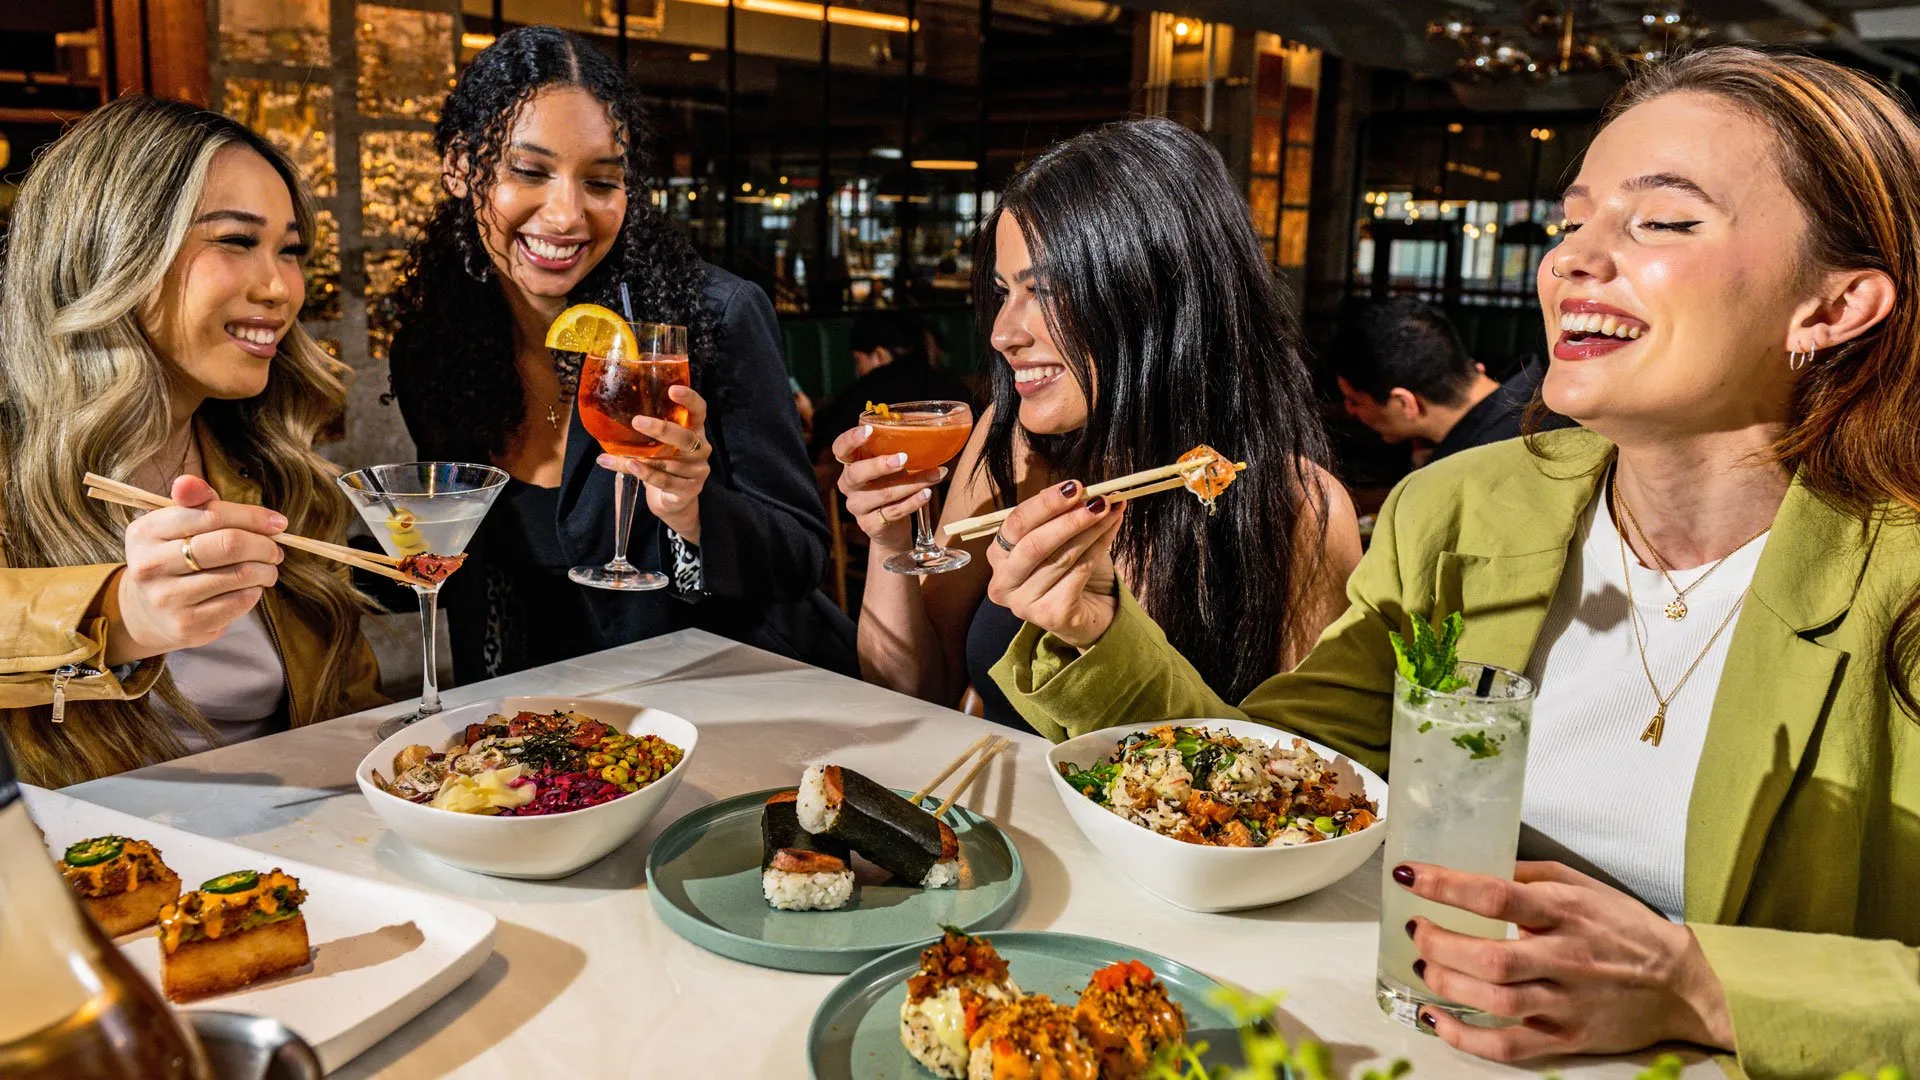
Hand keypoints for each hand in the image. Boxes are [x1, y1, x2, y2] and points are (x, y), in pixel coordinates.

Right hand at [110, 475, 285, 663]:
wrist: (146, 612)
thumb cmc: (173, 557)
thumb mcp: (176, 525)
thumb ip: (193, 502)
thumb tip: (190, 481)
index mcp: (146, 532)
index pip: (211, 514)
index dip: (253, 516)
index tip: (278, 523)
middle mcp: (150, 565)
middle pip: (229, 544)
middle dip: (264, 544)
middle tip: (275, 549)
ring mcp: (167, 598)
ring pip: (240, 574)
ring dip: (266, 569)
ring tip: (268, 568)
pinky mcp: (186, 624)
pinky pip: (239, 602)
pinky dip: (255, 591)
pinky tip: (252, 588)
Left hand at [599, 384, 710, 544]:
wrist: (674, 498)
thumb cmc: (664, 462)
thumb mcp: (660, 443)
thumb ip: (645, 430)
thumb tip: (604, 414)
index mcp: (695, 430)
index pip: (699, 410)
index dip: (689, 399)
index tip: (672, 390)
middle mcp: (700, 449)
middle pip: (686, 438)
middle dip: (663, 429)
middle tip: (638, 421)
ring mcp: (697, 471)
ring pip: (668, 462)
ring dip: (643, 457)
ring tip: (622, 454)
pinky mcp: (688, 490)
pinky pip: (665, 481)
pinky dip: (646, 474)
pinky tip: (630, 466)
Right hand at [832, 424, 948, 550]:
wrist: (891, 529)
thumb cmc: (891, 486)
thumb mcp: (890, 467)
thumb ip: (897, 451)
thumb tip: (927, 431)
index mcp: (851, 464)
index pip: (841, 448)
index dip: (851, 439)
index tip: (869, 431)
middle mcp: (848, 485)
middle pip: (857, 473)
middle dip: (880, 465)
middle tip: (904, 458)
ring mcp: (857, 506)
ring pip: (883, 494)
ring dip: (913, 483)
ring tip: (935, 474)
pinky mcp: (870, 524)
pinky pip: (893, 512)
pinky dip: (913, 502)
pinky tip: (927, 493)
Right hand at [984, 479, 1123, 648]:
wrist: (1090, 614)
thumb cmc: (1071, 573)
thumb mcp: (1061, 540)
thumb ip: (1061, 517)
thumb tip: (1081, 491)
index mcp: (998, 556)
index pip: (1016, 524)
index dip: (1045, 503)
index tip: (1075, 487)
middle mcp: (1003, 582)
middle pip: (1033, 543)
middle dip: (1069, 519)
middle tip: (1098, 500)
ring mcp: (1024, 603)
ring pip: (1060, 557)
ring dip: (1091, 529)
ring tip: (1111, 510)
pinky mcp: (1050, 615)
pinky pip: (1078, 573)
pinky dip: (1100, 546)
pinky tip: (1112, 531)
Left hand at [1397, 860, 1734, 1062]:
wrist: (1682, 983)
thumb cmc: (1626, 929)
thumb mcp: (1582, 886)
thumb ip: (1529, 875)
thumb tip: (1477, 867)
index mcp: (1566, 912)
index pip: (1496, 895)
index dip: (1446, 885)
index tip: (1410, 874)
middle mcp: (1565, 958)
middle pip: (1490, 957)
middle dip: (1439, 942)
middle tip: (1416, 929)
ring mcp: (1566, 1002)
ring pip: (1495, 1002)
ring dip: (1446, 985)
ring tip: (1425, 966)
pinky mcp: (1567, 1037)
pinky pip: (1509, 1046)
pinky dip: (1465, 1038)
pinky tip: (1437, 1019)